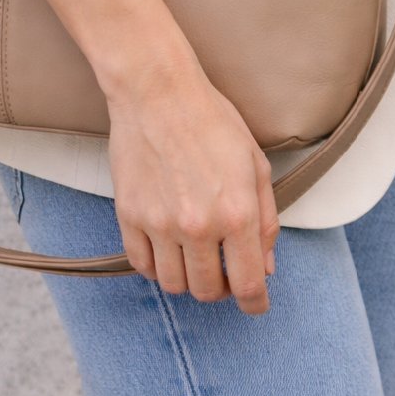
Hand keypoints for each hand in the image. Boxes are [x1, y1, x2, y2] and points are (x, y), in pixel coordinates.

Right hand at [105, 46, 279, 314]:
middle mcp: (198, 225)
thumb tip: (265, 266)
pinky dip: (155, 266)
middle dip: (222, 289)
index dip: (255, 303)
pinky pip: (141, 265)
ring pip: (173, 284)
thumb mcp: (255, 165)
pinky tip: (166, 248)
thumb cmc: (212, 121)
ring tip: (194, 257)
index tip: (255, 303)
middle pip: (209, 291)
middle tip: (223, 270)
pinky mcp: (129, 215)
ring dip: (188, 279)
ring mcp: (159, 223)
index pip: (249, 285)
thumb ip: (265, 221)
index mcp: (237, 213)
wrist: (158, 92)